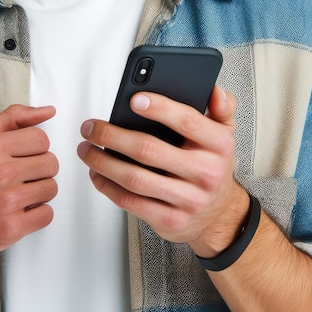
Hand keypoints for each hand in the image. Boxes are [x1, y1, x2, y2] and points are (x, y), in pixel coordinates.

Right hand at [0, 105, 58, 267]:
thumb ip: (13, 118)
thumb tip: (48, 111)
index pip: (42, 139)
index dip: (34, 150)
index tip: (22, 159)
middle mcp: (1, 173)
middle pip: (51, 164)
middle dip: (39, 171)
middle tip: (20, 178)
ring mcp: (7, 202)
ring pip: (51, 188)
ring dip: (38, 193)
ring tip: (18, 195)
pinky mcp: (12, 228)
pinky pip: (47, 214)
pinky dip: (36, 215)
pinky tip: (18, 212)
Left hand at [77, 87, 249, 255]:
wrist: (219, 215)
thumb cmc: (212, 165)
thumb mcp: (225, 133)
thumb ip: (222, 107)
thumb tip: (213, 90)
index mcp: (218, 145)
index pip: (187, 121)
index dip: (160, 108)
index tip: (134, 99)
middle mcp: (206, 173)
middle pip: (149, 150)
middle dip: (112, 135)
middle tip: (91, 126)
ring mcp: (188, 200)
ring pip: (135, 178)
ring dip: (103, 161)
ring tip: (86, 148)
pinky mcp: (170, 220)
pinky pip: (131, 202)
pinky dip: (107, 186)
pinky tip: (96, 173)